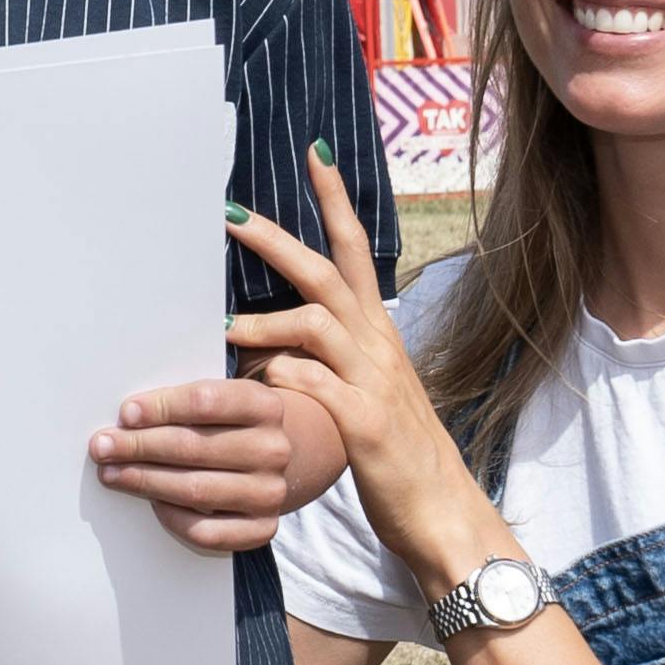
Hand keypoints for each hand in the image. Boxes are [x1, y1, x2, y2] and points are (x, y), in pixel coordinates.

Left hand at [88, 371, 343, 550]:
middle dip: (139, 446)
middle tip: (102, 446)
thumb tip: (125, 418)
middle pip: (193, 447)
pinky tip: (150, 502)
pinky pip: (206, 531)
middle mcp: (274, 450)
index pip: (205, 401)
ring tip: (112, 473)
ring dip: (145, 481)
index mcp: (264, 405)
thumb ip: (180, 403)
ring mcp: (270, 493)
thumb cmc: (228, 426)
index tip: (125, 414)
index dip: (161, 407)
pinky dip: (172, 517)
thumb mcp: (218, 400)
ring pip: (195, 490)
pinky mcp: (261, 529)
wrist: (273, 462)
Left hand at [223, 151, 508, 590]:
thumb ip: (330, 358)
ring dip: (264, 320)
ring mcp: (374, 382)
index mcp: (378, 333)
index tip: (314, 155)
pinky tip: (258, 382)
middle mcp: (378, 345)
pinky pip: (315, 382)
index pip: (356, 250)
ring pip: (315, 322)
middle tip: (231, 214)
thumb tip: (276, 339)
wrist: (439, 509)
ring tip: (224, 331)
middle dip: (277, 239)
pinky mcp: (364, 423)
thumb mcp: (365, 391)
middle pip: (328, 271)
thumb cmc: (394, 452)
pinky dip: (280, 375)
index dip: (335, 201)